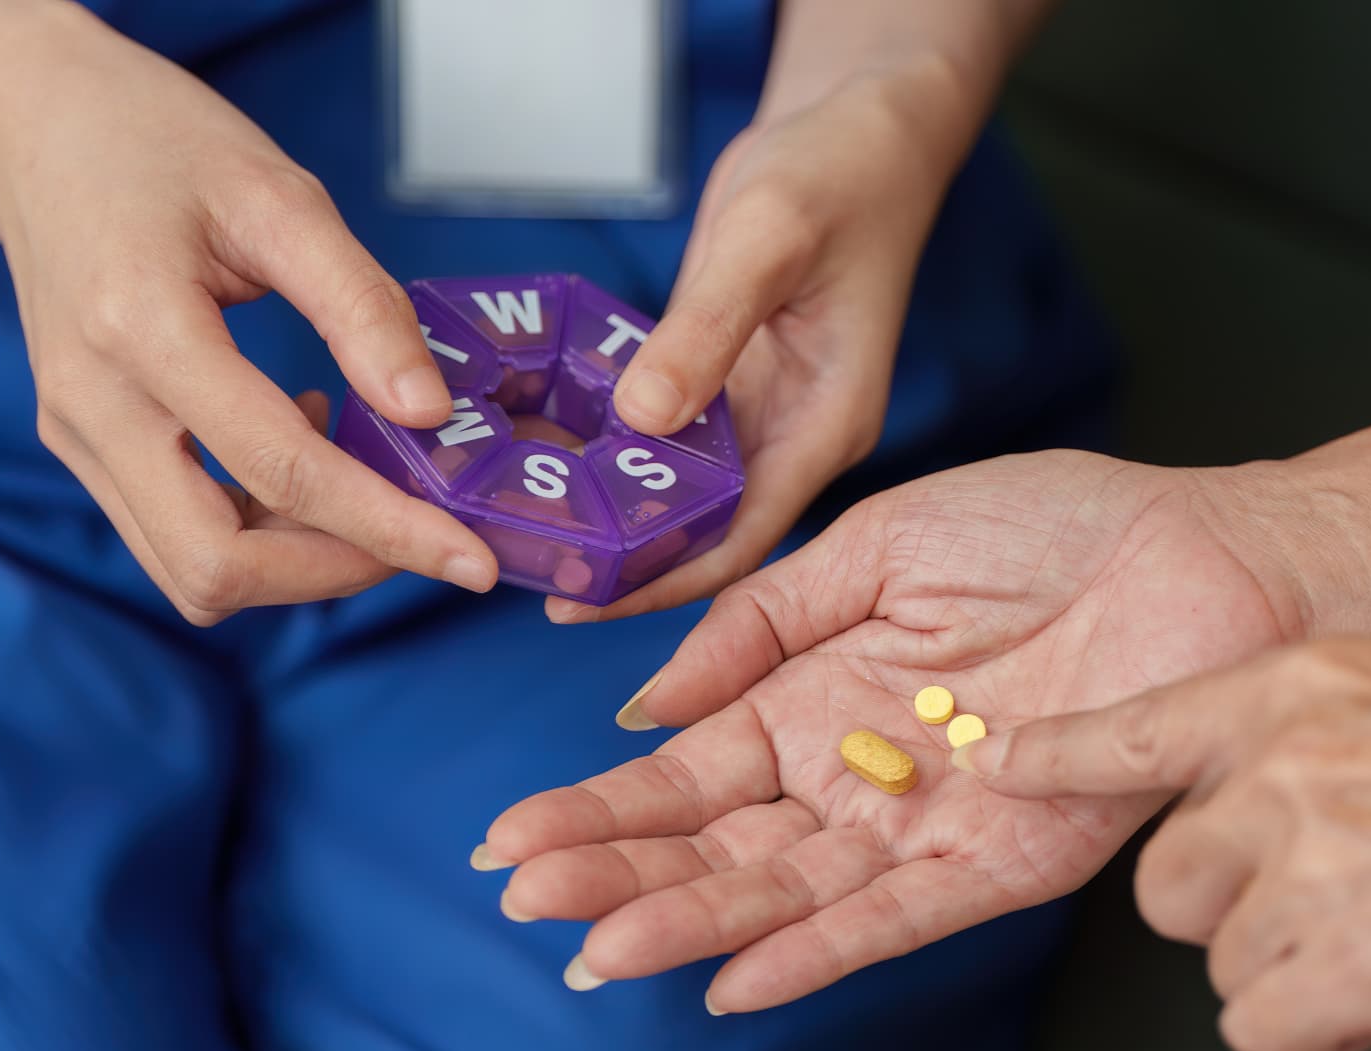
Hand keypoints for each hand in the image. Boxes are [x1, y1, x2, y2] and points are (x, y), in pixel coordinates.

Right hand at [0, 6, 495, 623]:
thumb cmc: (157, 142)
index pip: (279, 472)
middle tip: (420, 531)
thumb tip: (430, 413)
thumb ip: (360, 306)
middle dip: (335, 569)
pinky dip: (253, 528)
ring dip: (295, 559)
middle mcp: (92, 403)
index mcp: (140, 329)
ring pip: (191, 572)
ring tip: (358, 477)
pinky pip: (171, 535)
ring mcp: (75, 433)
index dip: (387, 528)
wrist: (34, 124)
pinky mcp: (79, 444)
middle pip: (217, 566)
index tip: (470, 560)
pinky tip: (295, 450)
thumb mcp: (280, 196)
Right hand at [482, 451, 1311, 1011]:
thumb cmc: (1052, 527)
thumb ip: (763, 620)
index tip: (513, 840)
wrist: (1205, 552)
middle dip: (618, 870)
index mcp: (818, 695)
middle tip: (525, 897)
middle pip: (719, 842)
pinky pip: (899, 917)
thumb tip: (645, 700)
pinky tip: (736, 976)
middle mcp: (858, 773)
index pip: (688, 769)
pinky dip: (821, 949)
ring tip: (598, 945)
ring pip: (788, 889)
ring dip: (692, 918)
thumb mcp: (879, 542)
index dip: (602, 805)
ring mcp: (926, 822)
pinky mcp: (1005, 860)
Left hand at [543, 65, 965, 623]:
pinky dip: (606, 447)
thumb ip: (707, 329)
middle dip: (619, 560)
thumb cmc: (836, 173)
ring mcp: (757, 410)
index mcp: (825, 424)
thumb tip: (641, 421)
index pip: (743, 538)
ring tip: (511, 526)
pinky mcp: (722, 379)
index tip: (577, 602)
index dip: (662, 583)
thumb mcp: (767, 240)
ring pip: (675, 487)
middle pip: (703, 530)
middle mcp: (792, 434)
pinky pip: (660, 433)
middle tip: (518, 570)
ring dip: (605, 507)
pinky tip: (535, 452)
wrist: (859, 127)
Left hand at [960, 636, 1370, 1050]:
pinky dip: (1318, 1024)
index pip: (1133, 731)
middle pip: (1169, 881)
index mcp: (1295, 693)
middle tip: (1327, 896)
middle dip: (1230, 904)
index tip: (1003, 768)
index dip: (1059, 758)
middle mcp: (1277, 778)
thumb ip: (1328, 727)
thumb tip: (1278, 776)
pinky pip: (1264, 1026)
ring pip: (1225, 958)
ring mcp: (1305, 873)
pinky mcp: (1342, 968)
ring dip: (1292, 966)